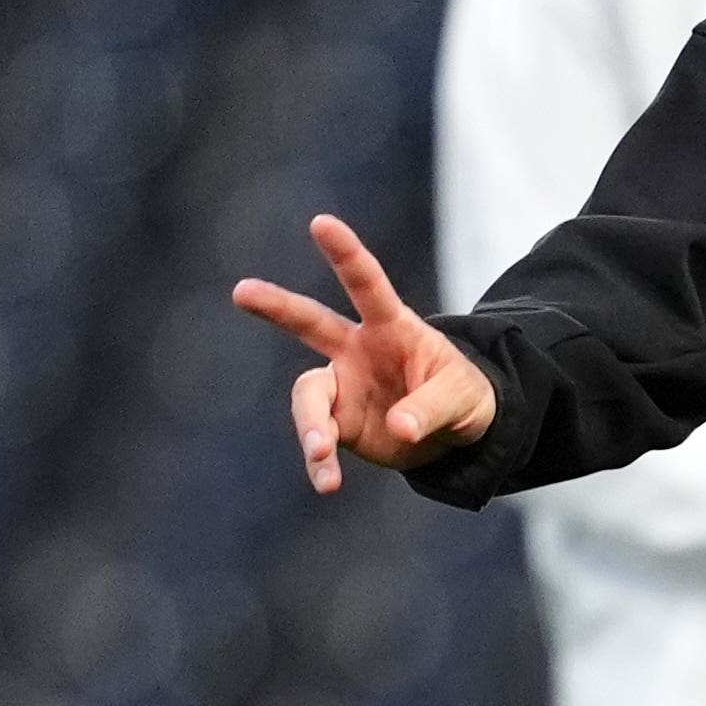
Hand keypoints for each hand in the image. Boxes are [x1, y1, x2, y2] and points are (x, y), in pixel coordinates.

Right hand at [235, 214, 496, 491]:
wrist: (452, 434)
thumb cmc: (463, 397)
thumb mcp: (463, 399)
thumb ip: (432, 409)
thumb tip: (398, 427)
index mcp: (392, 327)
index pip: (367, 285)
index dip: (345, 254)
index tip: (321, 222)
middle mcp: (357, 350)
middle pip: (310, 323)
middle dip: (276, 306)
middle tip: (241, 291)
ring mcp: (343, 386)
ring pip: (309, 396)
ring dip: (311, 425)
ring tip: (321, 452)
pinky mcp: (339, 424)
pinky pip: (320, 442)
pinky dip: (321, 463)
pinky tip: (328, 482)